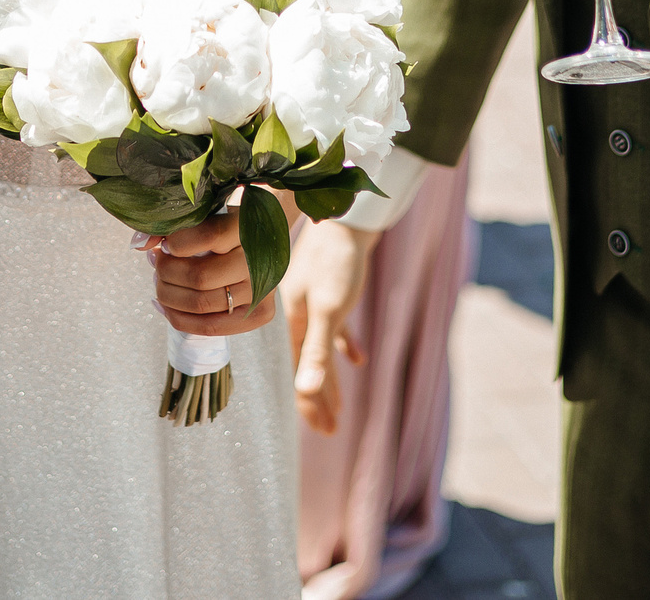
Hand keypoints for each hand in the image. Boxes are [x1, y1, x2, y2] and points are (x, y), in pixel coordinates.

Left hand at [144, 205, 280, 339]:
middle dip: (166, 273)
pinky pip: (209, 327)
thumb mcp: (204, 217)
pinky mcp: (260, 314)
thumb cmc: (224, 227)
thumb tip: (139, 244)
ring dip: (168, 296)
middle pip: (199, 277)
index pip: (209, 236)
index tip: (165, 245)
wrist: (265, 244)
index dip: (177, 244)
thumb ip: (171, 226)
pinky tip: (164, 306)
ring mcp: (263, 290)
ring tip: (160, 283)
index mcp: (247, 226)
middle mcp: (260, 260)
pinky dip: (178, 318)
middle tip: (156, 265)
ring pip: (200, 305)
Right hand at [283, 219, 374, 434]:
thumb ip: (317, 351)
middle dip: (320, 399)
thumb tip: (307, 392)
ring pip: (320, 352)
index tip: (324, 431)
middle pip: (308, 368)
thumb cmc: (338, 262)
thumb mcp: (330, 310)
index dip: (311, 405)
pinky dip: (344, 347)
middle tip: (331, 430)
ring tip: (339, 406)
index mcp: (292, 323)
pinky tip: (357, 359)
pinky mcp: (331, 292)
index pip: (300, 376)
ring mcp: (313, 303)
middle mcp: (297, 316)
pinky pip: (335, 329)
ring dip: (330, 379)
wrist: (348, 216)